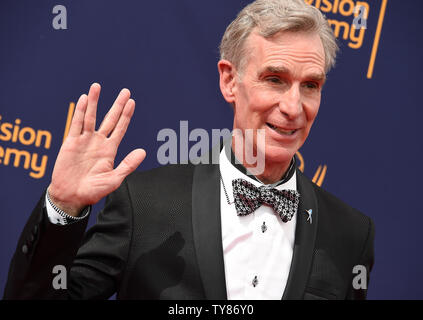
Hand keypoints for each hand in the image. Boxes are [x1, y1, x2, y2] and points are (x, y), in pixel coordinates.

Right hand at [48, 83, 145, 215]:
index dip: (126, 115)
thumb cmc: (94, 191)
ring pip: (90, 117)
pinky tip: (83, 99)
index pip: (120, 128)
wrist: (72, 196)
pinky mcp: (71, 142)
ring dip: (94, 102)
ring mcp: (85, 141)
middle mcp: (98, 142)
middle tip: (125, 91)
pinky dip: (80, 111)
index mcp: (110, 150)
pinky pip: (76, 124)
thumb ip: (128, 165)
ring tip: (97, 86)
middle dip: (117, 105)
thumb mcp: (114, 179)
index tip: (132, 102)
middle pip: (109, 118)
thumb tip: (143, 151)